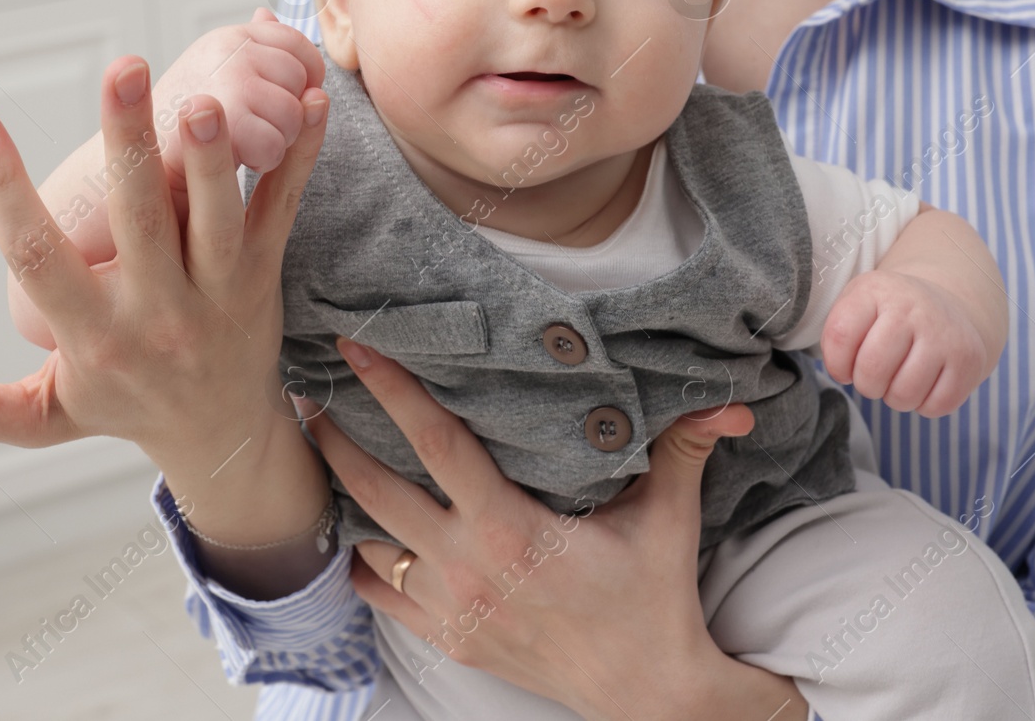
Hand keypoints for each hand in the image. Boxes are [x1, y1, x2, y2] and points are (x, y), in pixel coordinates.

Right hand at [0, 54, 326, 464]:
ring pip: (217, 218)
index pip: (38, 257)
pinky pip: (283, 209)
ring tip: (205, 96)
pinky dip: (300, 158)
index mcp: (93, 336)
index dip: (4, 191)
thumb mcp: (43, 417)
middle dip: (127, 142)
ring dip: (213, 157)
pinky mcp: (264, 273)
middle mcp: (159, 312)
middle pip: (139, 220)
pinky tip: (311, 103)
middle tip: (121, 68)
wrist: (222, 437)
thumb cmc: (122, 408)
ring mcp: (220, 291)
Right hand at [158, 6, 324, 180]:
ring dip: (277, 141)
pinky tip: (241, 159)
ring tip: (245, 144)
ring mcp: (231, 81)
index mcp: (232, 37)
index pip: (298, 45)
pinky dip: (264, 160)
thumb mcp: (213, 69)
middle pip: (301, 82)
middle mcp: (232, 51)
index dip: (303, 79)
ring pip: (293, 115)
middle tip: (255, 130)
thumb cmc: (177, 121)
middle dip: (288, 114)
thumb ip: (249, 45)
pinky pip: (275, 144)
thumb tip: (267, 13)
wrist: (134, 159)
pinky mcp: (227, 122)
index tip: (283, 103)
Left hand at [303, 339, 809, 720]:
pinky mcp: (445, 638)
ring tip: (320, 446)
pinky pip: (378, 592)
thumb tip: (727, 403)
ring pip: (368, 539)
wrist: (643, 692)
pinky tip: (353, 524)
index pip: (436, 444)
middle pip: (375, 489)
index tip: (356, 349)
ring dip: (341, 495)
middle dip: (335, 437)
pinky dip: (360, 555)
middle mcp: (468, 567)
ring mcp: (450, 608)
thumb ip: (683, 450)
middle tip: (307, 391)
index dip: (393, 392)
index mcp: (511, 528)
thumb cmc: (652, 597)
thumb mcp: (668, 519)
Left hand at [818, 268, 993, 416]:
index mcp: (877, 290)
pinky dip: (924, 405)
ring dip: (895, 398)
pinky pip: (935, 406)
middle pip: (871, 371)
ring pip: (904, 395)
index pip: (841, 336)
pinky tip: (925, 382)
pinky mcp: (969, 360)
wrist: (949, 304)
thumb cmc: (889, 314)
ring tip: (899, 378)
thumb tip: (842, 374)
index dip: (836, 364)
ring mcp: (945, 334)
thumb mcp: (857, 306)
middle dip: (867, 385)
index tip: (845, 366)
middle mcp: (913, 308)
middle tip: (874, 376)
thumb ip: (837, 336)